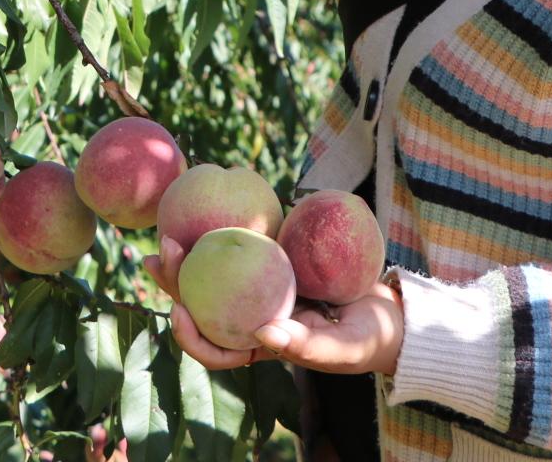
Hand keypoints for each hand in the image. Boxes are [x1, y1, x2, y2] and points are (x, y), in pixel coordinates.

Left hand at [147, 238, 405, 375]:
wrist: (393, 312)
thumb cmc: (369, 340)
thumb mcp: (343, 348)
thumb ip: (307, 345)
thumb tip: (262, 335)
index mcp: (261, 347)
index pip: (215, 348)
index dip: (189, 335)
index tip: (177, 311)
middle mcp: (253, 317)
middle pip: (204, 303)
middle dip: (175, 282)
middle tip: (158, 254)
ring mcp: (261, 287)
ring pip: (217, 271)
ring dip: (189, 253)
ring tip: (167, 227)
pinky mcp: (274, 260)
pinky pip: (246, 244)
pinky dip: (228, 229)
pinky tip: (212, 203)